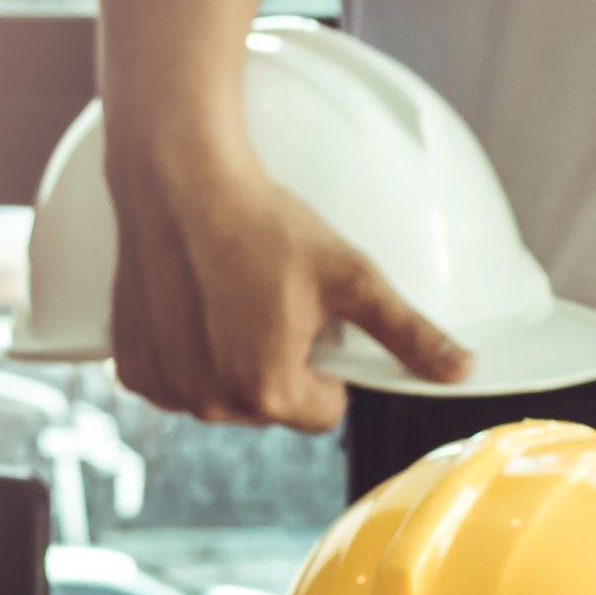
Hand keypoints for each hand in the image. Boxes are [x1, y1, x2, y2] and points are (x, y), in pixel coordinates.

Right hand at [105, 143, 467, 431]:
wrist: (179, 183)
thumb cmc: (265, 226)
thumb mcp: (351, 277)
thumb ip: (408, 334)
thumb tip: (462, 371)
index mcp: (269, 392)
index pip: (325, 411)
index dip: (328, 366)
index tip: (311, 319)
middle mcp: (212, 404)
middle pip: (272, 405)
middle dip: (279, 363)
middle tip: (270, 300)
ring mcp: (167, 389)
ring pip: (224, 394)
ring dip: (232, 360)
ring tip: (231, 298)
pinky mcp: (133, 368)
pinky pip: (178, 380)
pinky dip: (189, 354)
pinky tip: (193, 307)